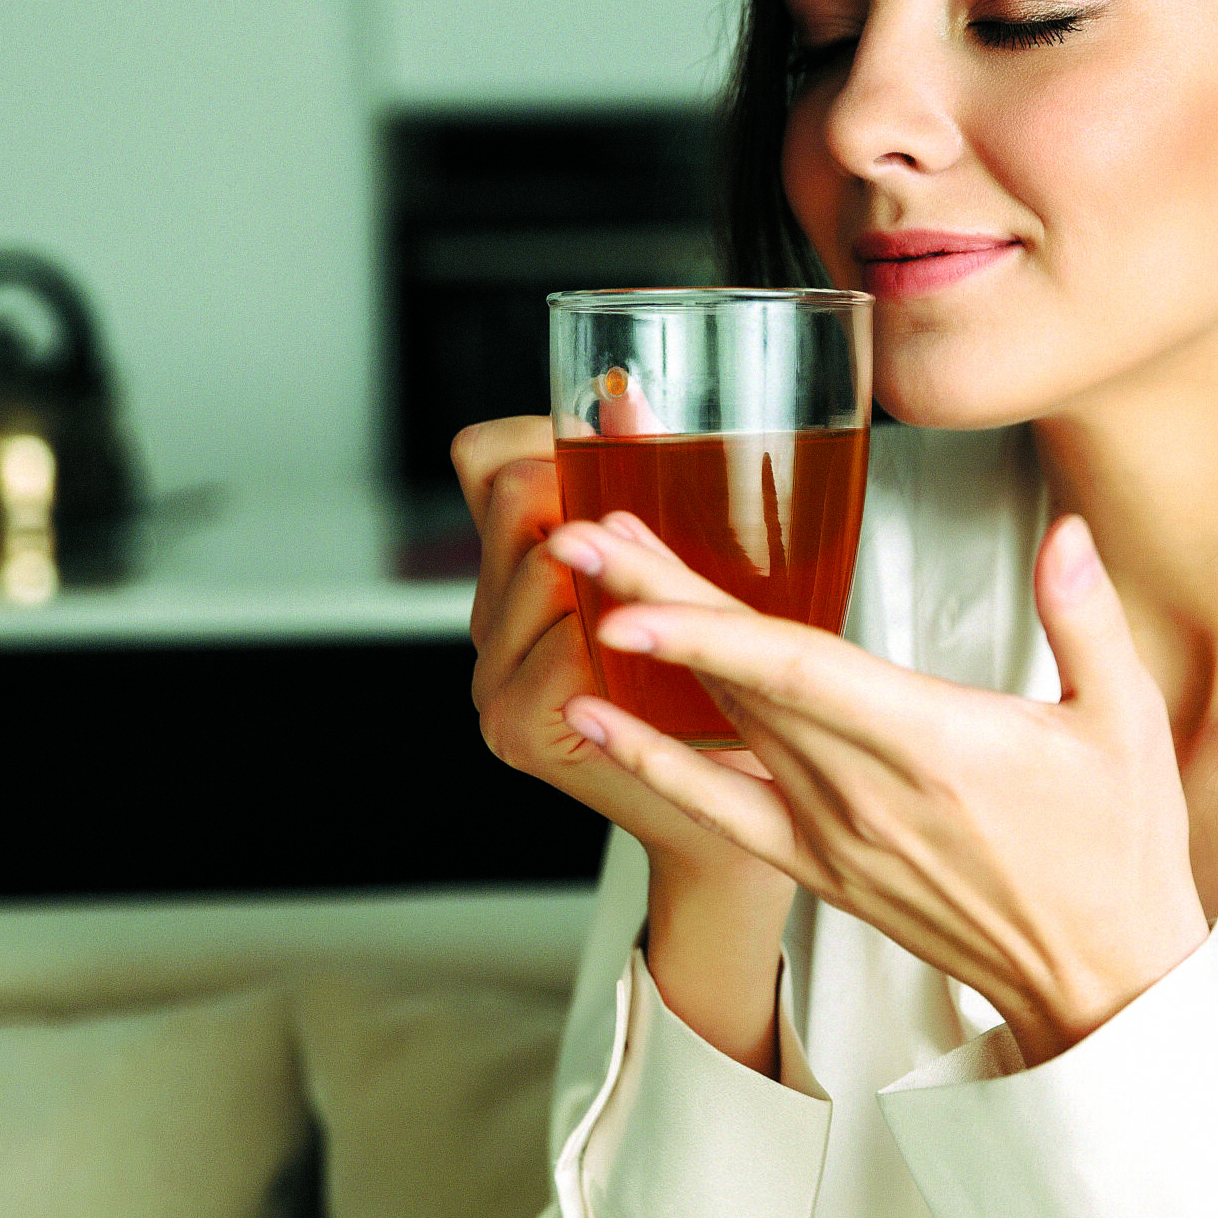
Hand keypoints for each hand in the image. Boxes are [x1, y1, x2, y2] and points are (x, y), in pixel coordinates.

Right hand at [451, 416, 789, 897]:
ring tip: (665, 589)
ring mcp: (494, 678)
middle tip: (653, 515)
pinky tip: (650, 646)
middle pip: (512, 495)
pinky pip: (561, 648)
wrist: (732, 813)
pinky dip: (610, 637)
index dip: (542, 431)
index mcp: (517, 569)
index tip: (618, 433)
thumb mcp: (686, 573)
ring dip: (612, 562)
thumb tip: (634, 404)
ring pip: (541, 564)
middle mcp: (491, 620)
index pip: (485, 458)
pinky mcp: (521, 729)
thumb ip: (650, 496)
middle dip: (586, 487)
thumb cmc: (721, 686)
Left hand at [549, 507, 1212, 1065]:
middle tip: (581, 539)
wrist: (1099, 977)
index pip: (796, 675)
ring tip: (589, 592)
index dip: (705, 632)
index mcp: (933, 743)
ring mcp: (834, 835)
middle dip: (651, 603)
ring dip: (648, 660)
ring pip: (721, 731)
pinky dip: (651, 764)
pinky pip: (719, 812)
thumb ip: (1085, 616)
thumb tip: (1065, 531)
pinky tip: (596, 722)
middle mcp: (865, 791)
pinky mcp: (822, 866)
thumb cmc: (1118, 850)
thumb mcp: (1126, 720)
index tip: (631, 592)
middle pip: (736, 685)